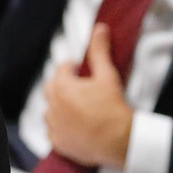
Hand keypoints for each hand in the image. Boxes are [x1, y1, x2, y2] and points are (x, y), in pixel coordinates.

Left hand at [43, 24, 133, 167]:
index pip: (62, 69)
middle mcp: (53, 107)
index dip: (74, 67)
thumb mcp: (107, 75)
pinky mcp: (58, 143)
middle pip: (53, 88)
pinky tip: (77, 125)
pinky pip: (54, 131)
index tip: (83, 71)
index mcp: (61, 88)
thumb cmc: (114, 110)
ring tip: (81, 108)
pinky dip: (62, 127)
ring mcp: (54, 126)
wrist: (120, 141)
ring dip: (61, 106)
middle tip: (83, 88)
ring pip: (51, 110)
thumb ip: (99, 51)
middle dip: (65, 85)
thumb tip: (99, 30)